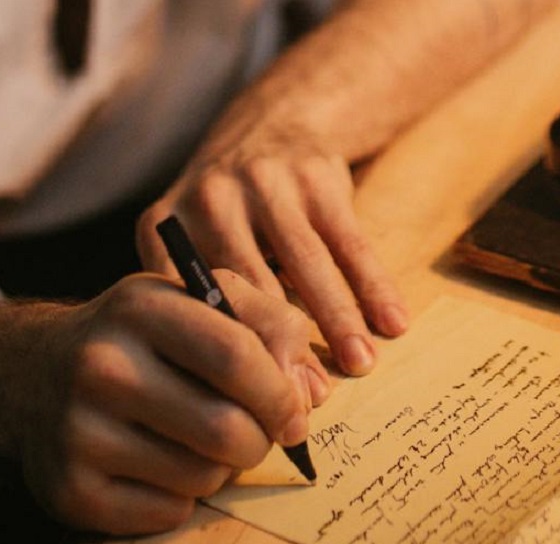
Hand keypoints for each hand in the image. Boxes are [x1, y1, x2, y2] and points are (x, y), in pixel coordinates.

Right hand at [12, 272, 328, 533]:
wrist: (30, 375)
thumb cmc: (141, 341)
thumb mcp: (197, 304)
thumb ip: (270, 327)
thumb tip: (309, 392)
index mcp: (140, 307)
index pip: (237, 357)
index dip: (282, 396)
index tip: (295, 415)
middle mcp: (100, 366)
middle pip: (226, 429)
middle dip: (259, 441)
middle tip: (251, 435)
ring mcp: (77, 431)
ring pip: (203, 477)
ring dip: (220, 470)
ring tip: (196, 445)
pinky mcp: (69, 490)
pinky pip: (168, 514)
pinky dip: (181, 500)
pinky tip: (157, 468)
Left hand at [137, 133, 408, 377]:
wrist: (274, 124)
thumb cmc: (231, 216)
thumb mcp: (195, 250)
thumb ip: (207, 308)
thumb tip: (243, 397)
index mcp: (165, 228)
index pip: (194, 305)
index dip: (229, 360)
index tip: (258, 404)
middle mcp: (209, 200)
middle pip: (251, 290)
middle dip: (285, 349)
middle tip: (312, 400)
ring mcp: (264, 183)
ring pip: (306, 265)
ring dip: (338, 321)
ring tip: (362, 366)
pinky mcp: (316, 176)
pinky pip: (350, 242)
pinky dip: (374, 285)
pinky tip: (394, 322)